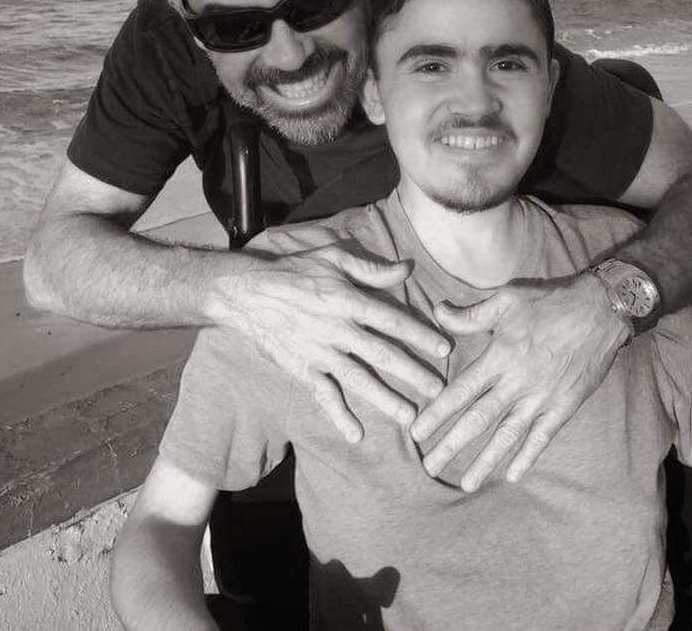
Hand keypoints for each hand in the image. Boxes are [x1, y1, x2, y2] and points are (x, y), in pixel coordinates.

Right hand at [209, 243, 448, 441]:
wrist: (247, 293)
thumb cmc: (295, 271)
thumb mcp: (333, 258)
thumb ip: (371, 267)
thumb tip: (407, 268)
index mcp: (348, 300)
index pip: (392, 320)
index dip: (420, 335)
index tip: (444, 350)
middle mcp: (338, 329)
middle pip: (382, 354)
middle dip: (413, 373)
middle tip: (437, 390)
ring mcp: (320, 352)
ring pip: (358, 379)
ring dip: (385, 398)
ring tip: (408, 416)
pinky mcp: (303, 368)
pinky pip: (323, 395)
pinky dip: (338, 415)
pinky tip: (355, 433)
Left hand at [410, 273, 629, 490]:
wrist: (601, 311)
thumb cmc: (550, 302)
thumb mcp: (506, 299)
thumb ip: (470, 314)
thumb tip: (437, 312)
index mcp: (498, 357)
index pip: (460, 392)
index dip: (437, 414)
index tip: (416, 433)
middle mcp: (516, 382)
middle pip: (477, 420)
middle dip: (451, 446)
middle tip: (429, 467)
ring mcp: (541, 398)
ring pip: (507, 435)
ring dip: (485, 461)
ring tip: (465, 484)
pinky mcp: (563, 406)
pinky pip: (542, 437)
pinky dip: (527, 457)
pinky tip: (512, 476)